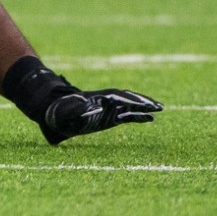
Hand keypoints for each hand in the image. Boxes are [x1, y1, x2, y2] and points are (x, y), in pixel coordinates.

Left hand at [40, 88, 162, 144]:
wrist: (56, 113)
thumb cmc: (61, 113)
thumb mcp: (68, 113)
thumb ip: (80, 111)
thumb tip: (94, 110)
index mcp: (97, 98)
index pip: (117, 97)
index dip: (130, 99)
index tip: (143, 103)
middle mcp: (106, 101)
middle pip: (127, 98)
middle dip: (142, 101)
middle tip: (158, 105)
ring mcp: (109, 108)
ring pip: (130, 106)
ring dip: (144, 107)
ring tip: (160, 108)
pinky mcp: (111, 117)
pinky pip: (127, 115)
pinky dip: (139, 116)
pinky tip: (150, 118)